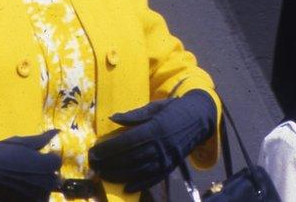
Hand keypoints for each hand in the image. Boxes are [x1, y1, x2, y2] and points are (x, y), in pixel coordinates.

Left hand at [89, 90, 215, 192]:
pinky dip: (139, 185)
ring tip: (103, 175)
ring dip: (119, 175)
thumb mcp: (155, 107)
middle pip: (130, 158)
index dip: (108, 149)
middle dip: (109, 163)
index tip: (94, 152)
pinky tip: (126, 188)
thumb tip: (113, 118)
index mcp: (155, 128)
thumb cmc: (174, 109)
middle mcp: (161, 146)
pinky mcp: (171, 166)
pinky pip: (154, 179)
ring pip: (139, 171)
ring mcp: (167, 158)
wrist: (201, 118)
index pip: (127, 142)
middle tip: (94, 165)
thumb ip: (134, 115)